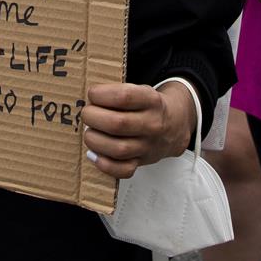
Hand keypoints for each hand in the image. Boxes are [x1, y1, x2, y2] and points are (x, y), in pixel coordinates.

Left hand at [80, 81, 195, 177]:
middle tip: (87, 114)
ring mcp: (148, 146)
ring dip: (95, 141)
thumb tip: (89, 98)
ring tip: (89, 133)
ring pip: (118, 149)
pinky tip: (95, 154)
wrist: (174, 125)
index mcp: (152, 101)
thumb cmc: (148, 106)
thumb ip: (119, 92)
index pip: (124, 97)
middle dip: (93, 118)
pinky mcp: (142, 162)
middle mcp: (152, 124)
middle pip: (117, 124)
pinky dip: (105, 165)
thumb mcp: (141, 90)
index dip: (102, 95)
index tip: (92, 94)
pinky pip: (123, 170)